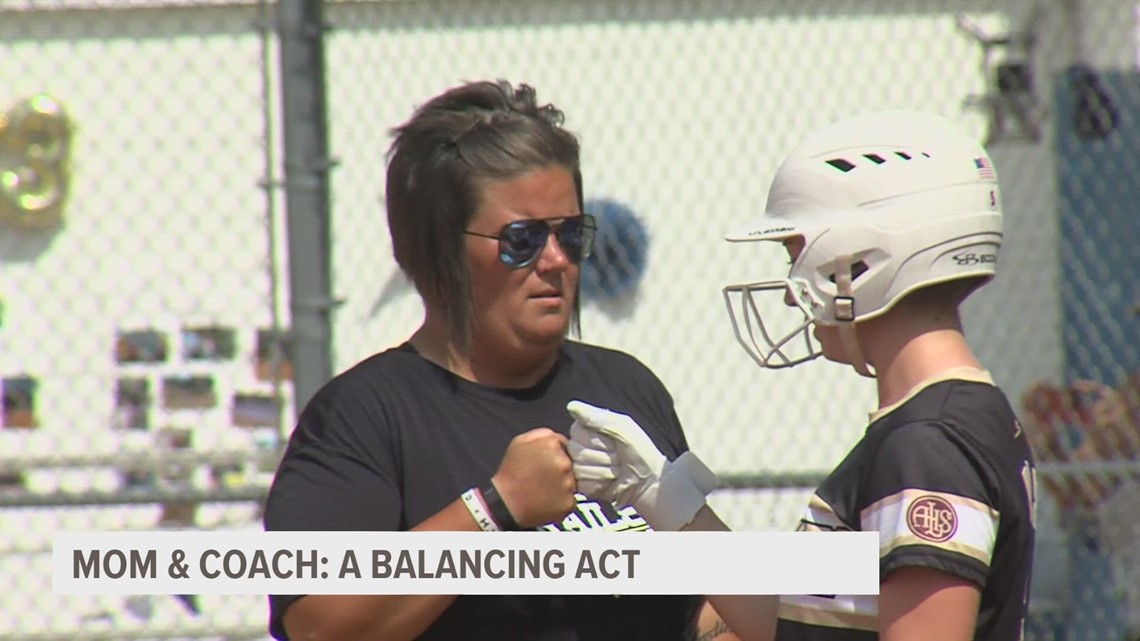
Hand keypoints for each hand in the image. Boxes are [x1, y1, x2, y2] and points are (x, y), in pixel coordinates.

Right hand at [492, 428, 577, 527]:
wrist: (506, 504)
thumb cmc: (511, 472)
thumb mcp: (520, 442)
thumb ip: (543, 434)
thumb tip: (560, 439)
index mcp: (552, 445)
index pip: (566, 446)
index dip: (557, 454)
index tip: (546, 462)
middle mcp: (564, 463)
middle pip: (571, 463)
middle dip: (560, 469)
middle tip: (545, 477)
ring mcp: (568, 484)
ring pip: (573, 481)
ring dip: (563, 484)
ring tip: (545, 489)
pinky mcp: (569, 503)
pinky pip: (571, 499)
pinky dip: (562, 500)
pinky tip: (548, 500)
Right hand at [566, 400, 717, 530]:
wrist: (649, 481)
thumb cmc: (640, 451)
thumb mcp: (622, 427)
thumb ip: (596, 417)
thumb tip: (571, 406)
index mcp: (590, 430)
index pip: (575, 430)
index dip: (594, 438)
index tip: (613, 441)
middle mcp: (583, 447)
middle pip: (575, 450)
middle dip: (601, 455)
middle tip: (617, 457)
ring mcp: (582, 468)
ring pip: (578, 468)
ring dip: (603, 470)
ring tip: (617, 470)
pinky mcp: (584, 486)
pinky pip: (582, 484)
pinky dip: (599, 484)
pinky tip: (611, 482)